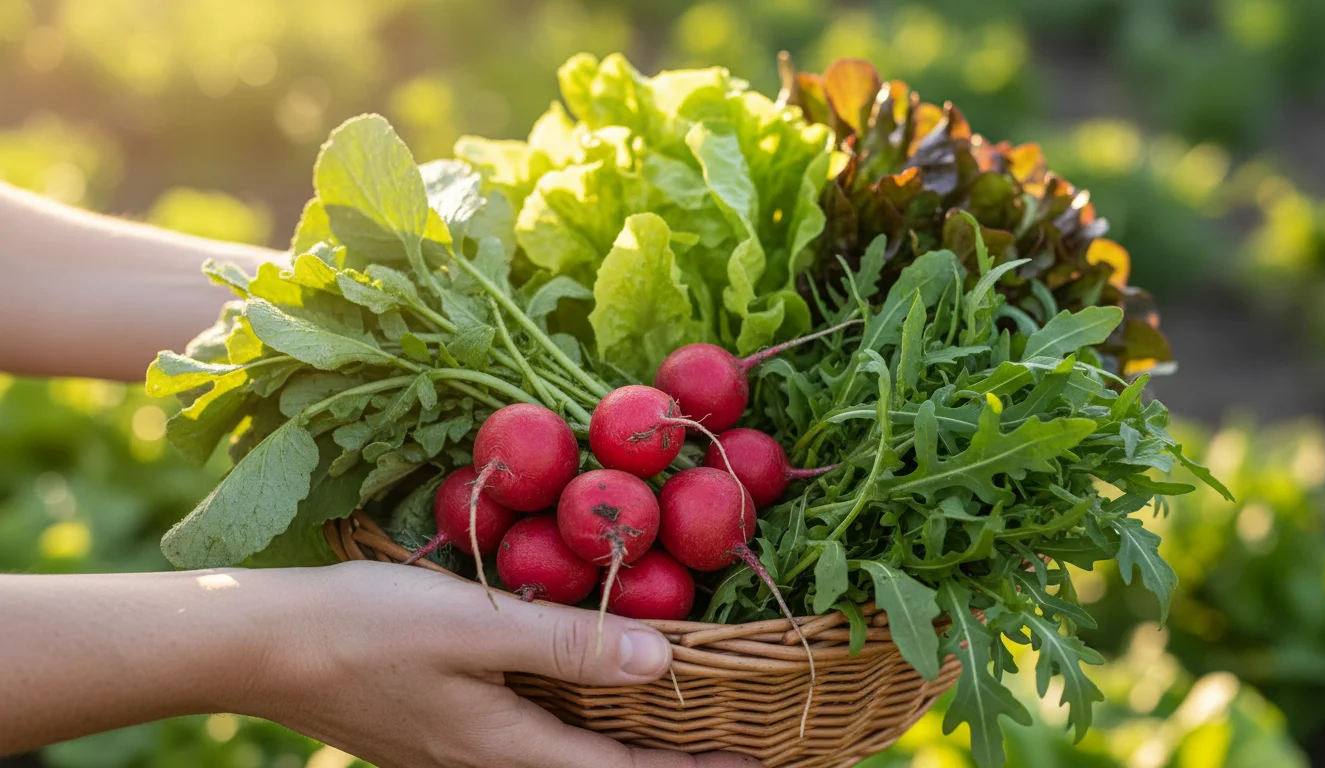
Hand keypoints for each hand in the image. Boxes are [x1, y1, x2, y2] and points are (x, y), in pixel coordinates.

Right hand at [254, 561, 760, 767]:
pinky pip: (530, 736)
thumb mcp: (474, 625)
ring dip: (624, 747)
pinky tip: (586, 694)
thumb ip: (567, 645)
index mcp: (507, 748)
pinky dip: (577, 724)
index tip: (756, 764)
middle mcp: (490, 763)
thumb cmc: (365, 628)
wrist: (264, 645)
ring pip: (564, 757)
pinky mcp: (443, 728)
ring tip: (678, 724)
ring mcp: (462, 750)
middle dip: (667, 766)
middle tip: (734, 746)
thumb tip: (660, 662)